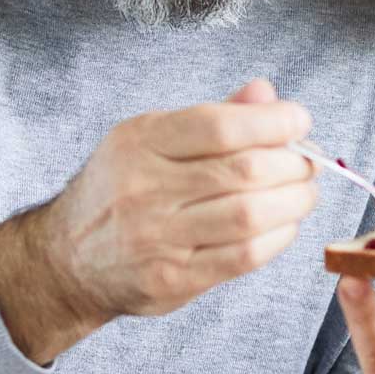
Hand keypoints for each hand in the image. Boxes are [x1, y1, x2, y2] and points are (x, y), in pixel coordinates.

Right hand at [0, 82, 315, 362]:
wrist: (66, 260)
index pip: (219, 125)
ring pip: (249, 215)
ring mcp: (157, 238)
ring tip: (304, 193)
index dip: (273, 121)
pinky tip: (285, 225)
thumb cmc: (119, 189)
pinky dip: (278, 238)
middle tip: (308, 163)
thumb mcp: (150, 138)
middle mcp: (144, 187)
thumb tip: (267, 94)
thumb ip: (212, 117)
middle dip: (292, 164)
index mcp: (140, 141)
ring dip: (293, 202)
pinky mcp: (172, 279)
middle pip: (243, 171)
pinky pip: (243, 257)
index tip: (299, 120)